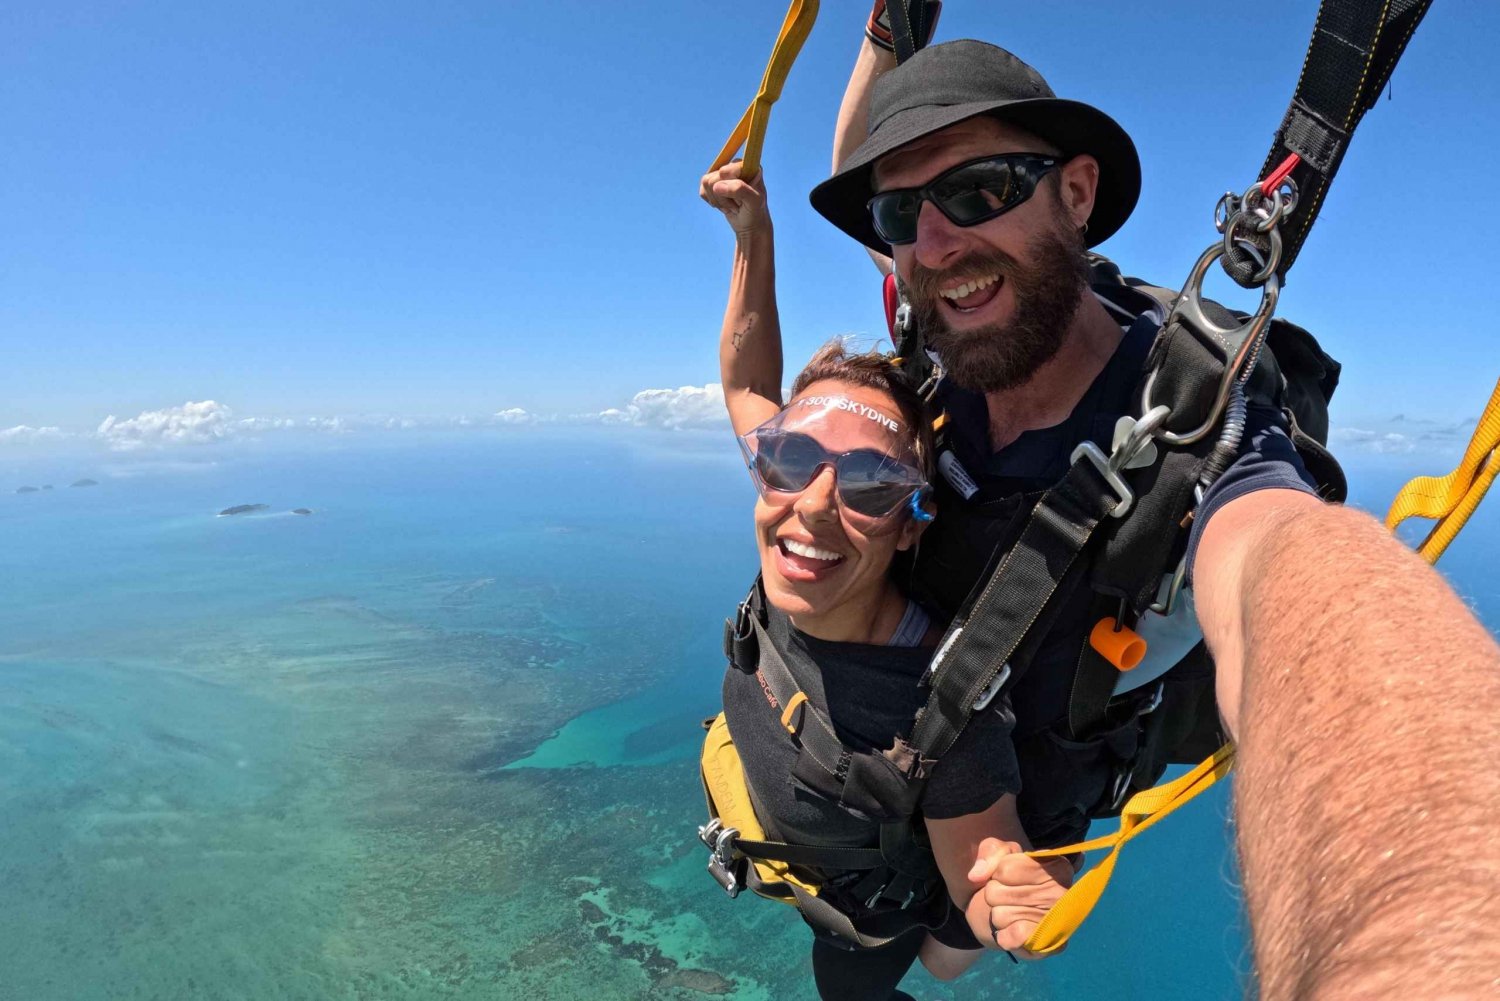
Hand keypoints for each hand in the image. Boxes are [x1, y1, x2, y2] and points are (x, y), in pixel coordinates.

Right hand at [699, 161, 770, 237]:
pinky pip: (703, 191)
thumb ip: (739, 190)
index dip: (729, 188)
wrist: (751, 223)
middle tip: (738, 204)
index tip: (742, 198)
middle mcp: (735, 165)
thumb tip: (716, 186)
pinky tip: (725, 205)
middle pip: (714, 178)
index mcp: (748, 165)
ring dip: (718, 200)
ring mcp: (722, 174)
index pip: (725, 171)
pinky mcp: (713, 184)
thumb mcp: (754, 201)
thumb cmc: (756, 211)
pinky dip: (713, 202)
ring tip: (732, 205)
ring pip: (706, 182)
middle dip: (723, 197)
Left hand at [967, 838, 1074, 957]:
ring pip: (1000, 914)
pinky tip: (1011, 931)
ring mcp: (1057, 920)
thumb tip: (976, 875)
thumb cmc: (1008, 879)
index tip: (1005, 876)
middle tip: (1007, 897)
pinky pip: (1012, 936)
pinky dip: (1003, 936)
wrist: (1008, 916)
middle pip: (998, 892)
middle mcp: (1062, 892)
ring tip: (1012, 913)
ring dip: (997, 914)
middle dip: (994, 894)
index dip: (996, 873)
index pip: (1006, 868)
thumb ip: (990, 851)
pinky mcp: (1048, 944)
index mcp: (1056, 865)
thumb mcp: (1000, 853)